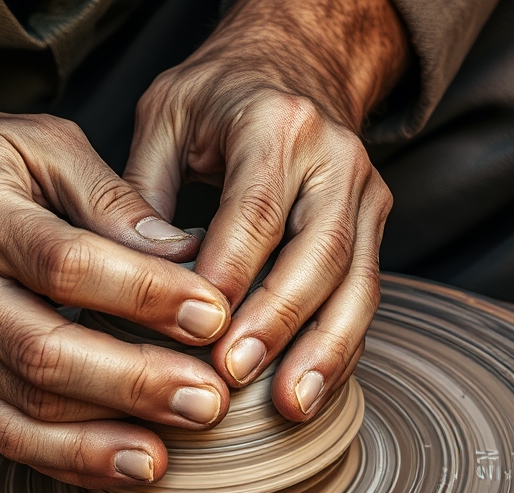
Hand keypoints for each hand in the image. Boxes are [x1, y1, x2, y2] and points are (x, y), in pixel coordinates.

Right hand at [0, 106, 236, 487]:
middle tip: (206, 400)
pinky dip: (69, 460)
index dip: (144, 297)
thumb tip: (190, 256)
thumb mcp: (44, 145)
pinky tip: (124, 464)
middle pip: (45, 353)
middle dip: (135, 385)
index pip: (67, 266)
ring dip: (103, 441)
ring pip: (23, 411)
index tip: (212, 316)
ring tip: (172, 451)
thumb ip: (115, 200)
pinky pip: (4, 436)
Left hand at [124, 0, 408, 420]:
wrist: (294, 65)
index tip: (198, 333)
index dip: (231, 276)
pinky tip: (312, 392)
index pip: (256, 211)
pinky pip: (365, 297)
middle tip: (236, 375)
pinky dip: (341, 350)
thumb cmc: (217, 98)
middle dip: (280, 323)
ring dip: (325, 350)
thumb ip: (144, 192)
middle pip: (319, 252)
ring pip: (357, 283)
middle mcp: (334, 158)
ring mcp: (365, 194)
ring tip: (292, 406)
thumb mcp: (164, 117)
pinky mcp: (375, 227)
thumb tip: (138, 280)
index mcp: (277, 125)